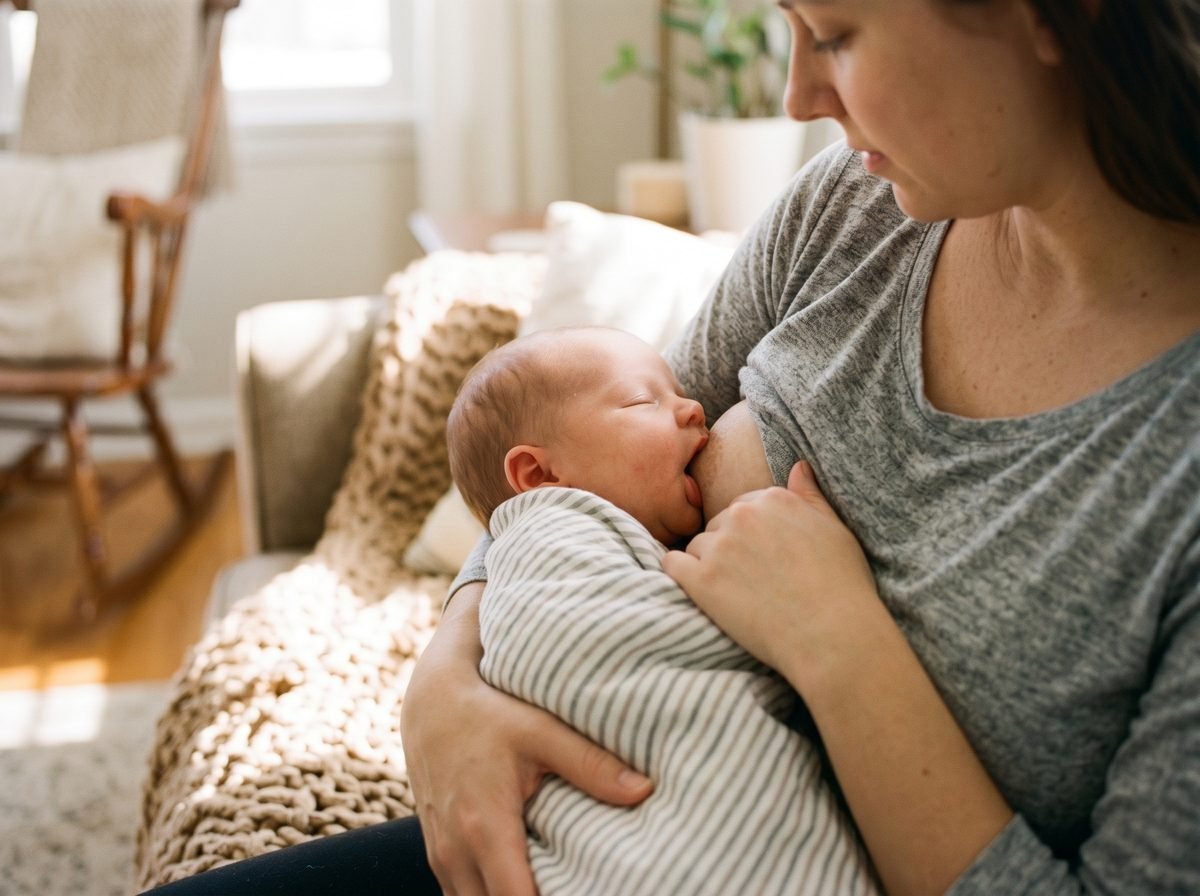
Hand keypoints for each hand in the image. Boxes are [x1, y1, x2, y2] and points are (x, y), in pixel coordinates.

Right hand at [400, 585, 652, 895]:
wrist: (432, 701)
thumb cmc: (489, 712)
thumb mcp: (541, 730)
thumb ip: (591, 763)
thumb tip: (645, 791)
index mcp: (484, 826)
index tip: (582, 894)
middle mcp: (455, 851)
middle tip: (574, 887)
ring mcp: (441, 856)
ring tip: (554, 888)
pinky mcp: (437, 853)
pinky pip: (460, 895)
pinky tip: (523, 885)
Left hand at [663, 461, 877, 689]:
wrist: (832, 634)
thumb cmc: (840, 584)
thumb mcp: (834, 529)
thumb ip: (809, 495)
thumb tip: (798, 466)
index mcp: (772, 498)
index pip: (744, 507)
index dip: (752, 535)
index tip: (764, 560)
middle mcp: (741, 515)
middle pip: (718, 525)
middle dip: (729, 548)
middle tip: (752, 580)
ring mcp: (719, 547)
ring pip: (697, 546)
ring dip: (708, 565)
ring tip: (736, 594)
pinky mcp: (701, 580)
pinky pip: (672, 565)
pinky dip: (681, 575)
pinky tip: (701, 591)